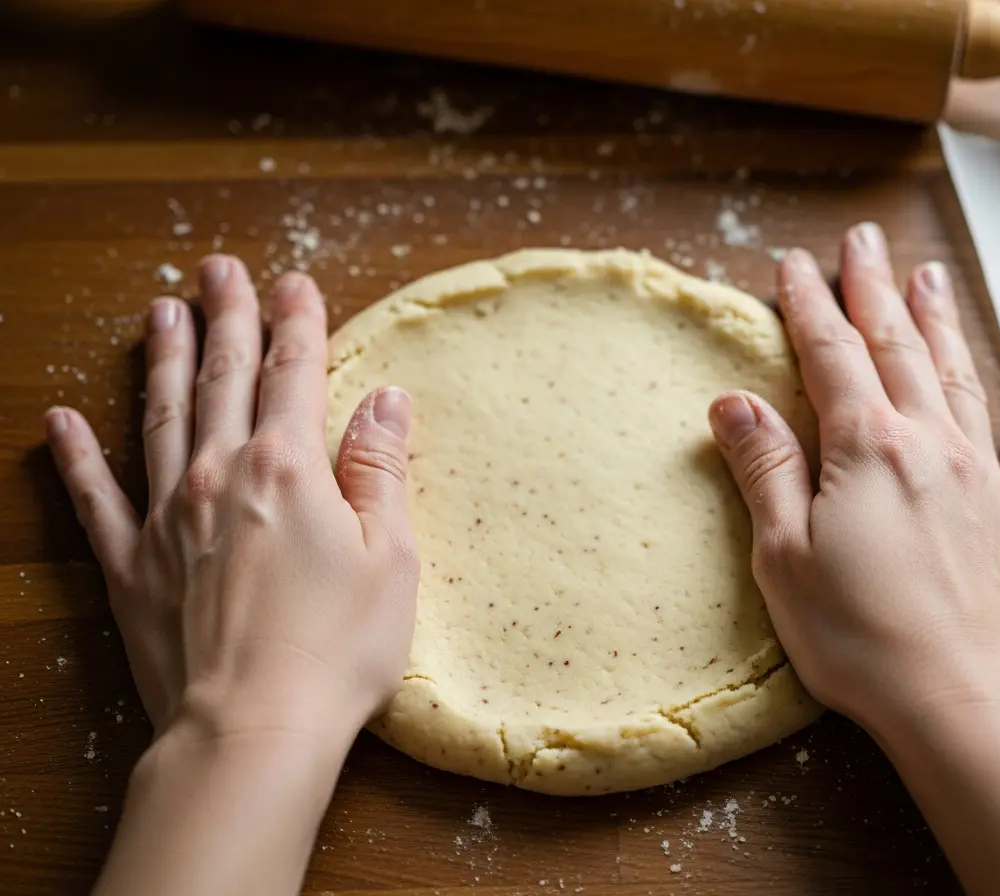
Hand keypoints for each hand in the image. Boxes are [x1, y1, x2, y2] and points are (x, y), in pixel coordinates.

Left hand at [46, 255, 419, 748]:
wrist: (251, 730)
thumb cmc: (338, 650)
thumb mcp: (391, 556)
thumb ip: (381, 470)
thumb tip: (387, 400)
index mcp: (289, 469)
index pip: (295, 373)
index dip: (298, 323)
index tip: (295, 283)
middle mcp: (220, 475)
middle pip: (223, 378)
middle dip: (226, 317)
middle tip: (218, 268)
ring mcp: (167, 517)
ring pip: (159, 417)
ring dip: (162, 360)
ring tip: (159, 312)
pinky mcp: (131, 566)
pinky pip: (94, 498)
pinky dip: (77, 457)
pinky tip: (61, 421)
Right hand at [708, 224, 999, 739]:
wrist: (962, 701)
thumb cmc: (859, 637)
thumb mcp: (784, 556)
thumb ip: (765, 468)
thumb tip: (734, 399)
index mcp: (865, 448)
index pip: (830, 355)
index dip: (810, 304)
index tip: (794, 262)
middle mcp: (928, 444)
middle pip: (897, 347)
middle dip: (875, 289)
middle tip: (864, 240)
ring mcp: (979, 475)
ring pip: (957, 376)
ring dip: (940, 322)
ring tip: (931, 274)